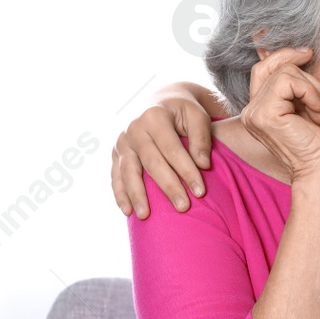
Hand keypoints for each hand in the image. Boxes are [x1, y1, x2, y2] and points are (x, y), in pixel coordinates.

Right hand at [111, 86, 216, 217]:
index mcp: (155, 116)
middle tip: (183, 208)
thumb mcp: (198, 115)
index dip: (186, 171)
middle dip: (168, 186)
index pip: (172, 149)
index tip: (200, 192)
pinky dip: (120, 194)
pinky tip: (127, 211)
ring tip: (146, 216)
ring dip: (137, 195)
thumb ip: (201, 138)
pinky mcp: (116, 154)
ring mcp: (122, 141)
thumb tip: (203, 164)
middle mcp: (134, 128)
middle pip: (151, 162)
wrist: (161, 102)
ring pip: (128, 171)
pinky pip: (116, 176)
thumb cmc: (184, 113)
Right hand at [239, 48, 319, 186]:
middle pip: (274, 67)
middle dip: (306, 75)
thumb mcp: (305, 108)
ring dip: (315, 89)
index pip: (262, 69)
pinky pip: (290, 82)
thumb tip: (298, 53)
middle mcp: (250, 111)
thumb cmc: (319, 148)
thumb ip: (294, 88)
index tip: (307, 54)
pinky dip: (313, 93)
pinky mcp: (266, 114)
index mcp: (257, 111)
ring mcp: (255, 113)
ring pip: (286, 72)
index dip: (284, 56)